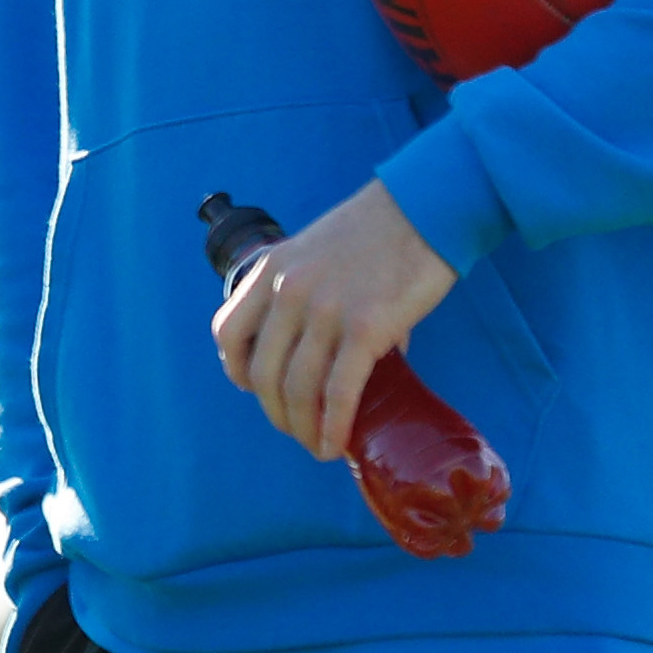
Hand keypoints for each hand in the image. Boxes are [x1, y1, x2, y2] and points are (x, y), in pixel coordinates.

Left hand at [211, 181, 455, 459]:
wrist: (424, 206)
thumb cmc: (378, 229)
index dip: (237, 369)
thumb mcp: (316, 250)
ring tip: (317, 446)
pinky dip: (333, 426)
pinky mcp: (365, 328)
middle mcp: (288, 292)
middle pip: (263, 373)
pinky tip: (337, 444)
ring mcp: (324, 311)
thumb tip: (338, 354)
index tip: (254, 388)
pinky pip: (339, 392)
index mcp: (271, 271)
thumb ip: (310, 296)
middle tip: (295, 429)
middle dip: (276, 412)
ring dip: (303, 428)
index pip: (228, 332)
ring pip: (297, 389)